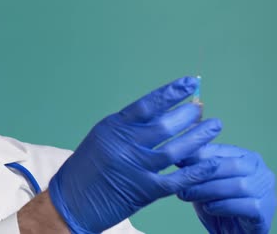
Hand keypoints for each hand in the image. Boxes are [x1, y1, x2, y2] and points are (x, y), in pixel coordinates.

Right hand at [49, 76, 222, 232]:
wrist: (70, 201)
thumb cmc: (85, 169)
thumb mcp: (101, 138)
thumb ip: (128, 127)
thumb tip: (160, 112)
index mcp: (113, 128)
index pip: (148, 105)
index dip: (172, 92)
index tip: (190, 83)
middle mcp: (125, 145)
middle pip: (165, 125)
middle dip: (188, 114)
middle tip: (201, 107)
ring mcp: (136, 168)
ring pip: (176, 150)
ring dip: (198, 137)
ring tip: (214, 126)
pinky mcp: (144, 190)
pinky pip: (177, 179)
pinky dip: (198, 170)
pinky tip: (212, 162)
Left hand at [177, 144, 275, 233]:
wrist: (232, 232)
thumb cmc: (217, 203)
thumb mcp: (203, 183)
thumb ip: (196, 168)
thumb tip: (177, 154)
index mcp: (246, 157)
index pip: (222, 151)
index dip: (198, 154)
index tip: (176, 160)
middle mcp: (261, 171)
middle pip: (232, 166)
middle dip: (203, 173)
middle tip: (179, 181)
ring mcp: (267, 191)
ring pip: (239, 186)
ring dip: (208, 190)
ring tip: (187, 195)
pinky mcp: (265, 211)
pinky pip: (246, 206)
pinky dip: (224, 206)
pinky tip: (209, 208)